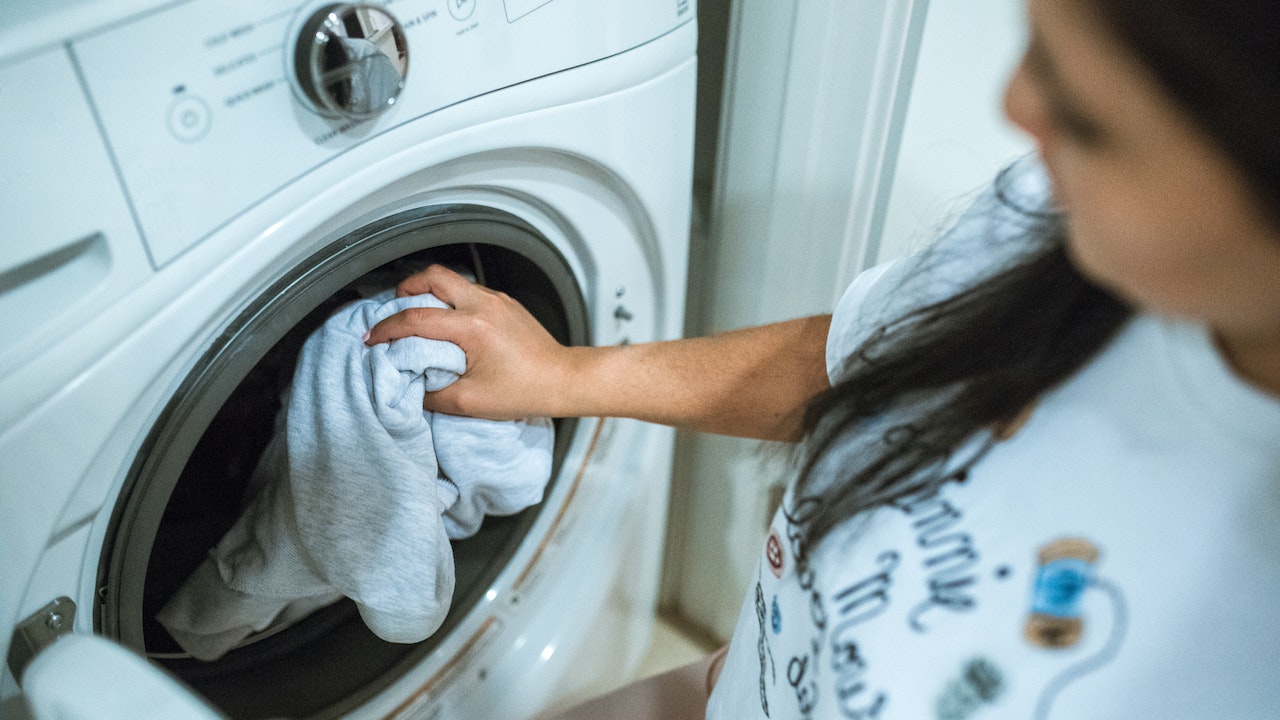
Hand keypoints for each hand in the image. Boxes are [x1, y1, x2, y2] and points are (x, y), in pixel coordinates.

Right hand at [364, 264, 576, 418]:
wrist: (563, 380)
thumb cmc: (525, 390)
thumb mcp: (470, 402)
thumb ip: (432, 395)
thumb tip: (410, 386)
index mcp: (472, 327)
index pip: (416, 318)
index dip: (387, 328)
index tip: (373, 338)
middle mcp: (484, 305)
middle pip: (432, 276)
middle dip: (405, 288)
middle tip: (393, 309)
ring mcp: (497, 300)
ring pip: (452, 280)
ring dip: (429, 292)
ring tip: (418, 314)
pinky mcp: (506, 303)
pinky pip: (470, 291)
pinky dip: (451, 300)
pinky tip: (448, 322)